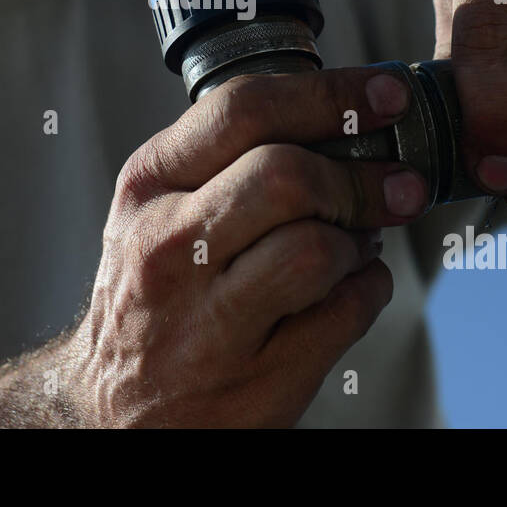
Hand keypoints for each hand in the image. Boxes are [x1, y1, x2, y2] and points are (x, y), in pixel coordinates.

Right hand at [65, 67, 428, 426]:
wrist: (110, 411)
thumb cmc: (151, 296)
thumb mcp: (157, 210)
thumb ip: (228, 159)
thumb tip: (342, 119)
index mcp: (149, 187)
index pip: (242, 111)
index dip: (330, 95)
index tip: (386, 95)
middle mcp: (169, 249)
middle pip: (286, 177)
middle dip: (359, 178)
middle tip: (397, 183)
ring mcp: (209, 322)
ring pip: (318, 249)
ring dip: (362, 239)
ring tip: (356, 241)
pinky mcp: (257, 381)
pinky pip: (346, 313)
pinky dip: (369, 289)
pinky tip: (349, 287)